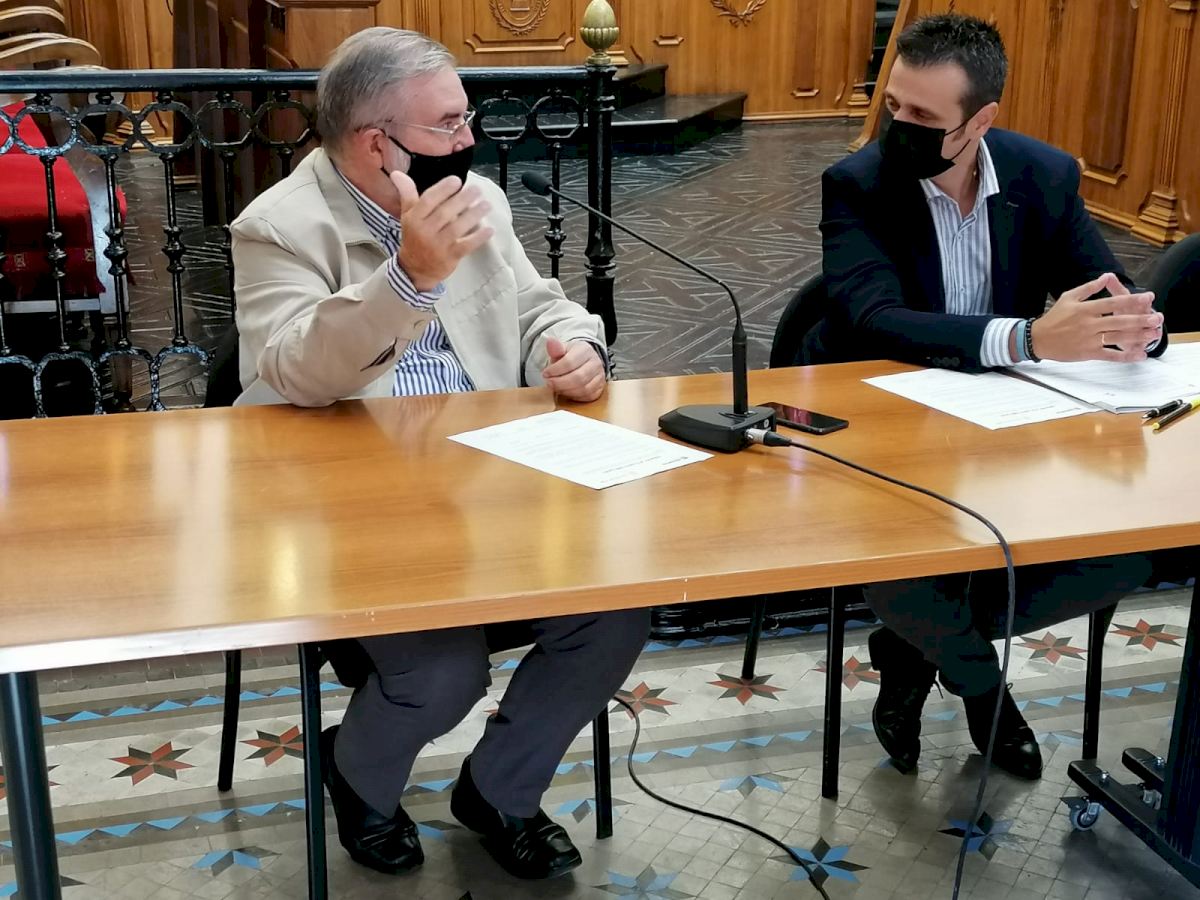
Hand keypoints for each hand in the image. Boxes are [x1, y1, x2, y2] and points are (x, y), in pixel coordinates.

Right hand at [390, 170, 493, 291]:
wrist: (414, 269)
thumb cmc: (414, 236)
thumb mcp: (408, 215)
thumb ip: (406, 193)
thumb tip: (396, 173)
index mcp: (414, 218)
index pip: (428, 200)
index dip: (443, 189)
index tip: (457, 180)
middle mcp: (424, 231)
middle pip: (445, 213)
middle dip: (463, 200)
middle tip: (477, 190)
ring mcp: (437, 246)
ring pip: (457, 228)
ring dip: (473, 216)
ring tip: (486, 205)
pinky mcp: (450, 258)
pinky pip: (466, 246)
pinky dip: (478, 237)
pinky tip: (489, 229)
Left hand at [542, 337, 605, 401]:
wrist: (583, 361)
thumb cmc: (570, 356)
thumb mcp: (562, 349)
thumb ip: (555, 348)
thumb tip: (550, 341)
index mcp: (585, 350)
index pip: (569, 362)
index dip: (555, 370)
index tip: (545, 373)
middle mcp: (596, 363)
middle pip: (578, 377)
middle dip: (560, 383)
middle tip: (549, 383)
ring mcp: (600, 376)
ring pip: (583, 389)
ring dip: (566, 391)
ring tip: (556, 387)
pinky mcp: (600, 388)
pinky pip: (588, 396)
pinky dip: (574, 396)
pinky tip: (566, 391)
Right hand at [1031, 272, 1161, 361]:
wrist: (1038, 339)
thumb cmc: (1053, 318)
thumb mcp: (1068, 297)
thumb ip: (1089, 288)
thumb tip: (1106, 276)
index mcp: (1085, 309)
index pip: (1112, 303)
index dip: (1131, 300)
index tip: (1148, 297)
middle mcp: (1088, 324)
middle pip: (1119, 321)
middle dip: (1140, 320)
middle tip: (1157, 318)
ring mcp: (1089, 340)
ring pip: (1117, 338)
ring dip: (1137, 336)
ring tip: (1153, 334)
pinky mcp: (1087, 353)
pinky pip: (1110, 355)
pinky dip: (1125, 356)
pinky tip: (1139, 355)